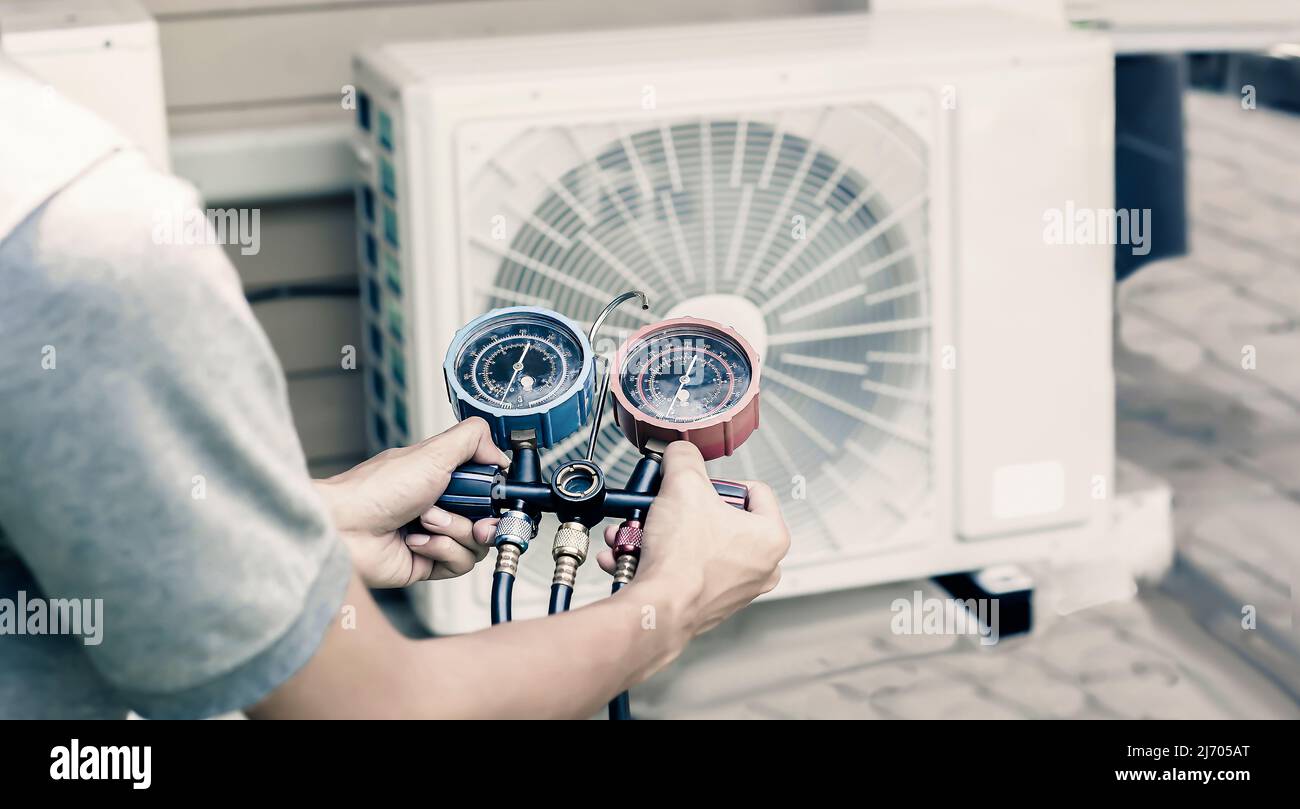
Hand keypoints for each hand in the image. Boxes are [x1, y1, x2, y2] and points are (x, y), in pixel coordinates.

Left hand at [315, 418, 509, 587]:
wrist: (344, 528)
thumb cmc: (376, 489)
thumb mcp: (432, 452)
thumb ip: (471, 440)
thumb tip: (500, 452)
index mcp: (442, 478)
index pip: (487, 488)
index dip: (496, 495)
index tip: (497, 495)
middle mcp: (440, 506)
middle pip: (488, 518)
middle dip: (480, 518)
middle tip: (473, 517)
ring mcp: (434, 536)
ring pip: (476, 543)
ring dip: (454, 531)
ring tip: (426, 521)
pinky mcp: (428, 563)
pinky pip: (459, 564)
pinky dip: (441, 550)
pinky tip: (417, 541)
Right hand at [598, 441, 788, 636]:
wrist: (658, 609)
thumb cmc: (683, 557)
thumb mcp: (683, 485)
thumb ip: (684, 458)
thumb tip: (680, 452)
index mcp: (771, 537)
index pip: (754, 490)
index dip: (720, 481)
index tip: (698, 486)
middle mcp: (760, 567)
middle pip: (718, 518)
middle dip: (680, 510)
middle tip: (663, 506)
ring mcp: (734, 589)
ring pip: (693, 545)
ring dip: (659, 534)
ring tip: (635, 531)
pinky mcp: (707, 604)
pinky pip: (680, 570)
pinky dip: (654, 560)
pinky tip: (629, 554)